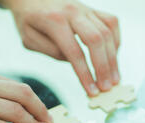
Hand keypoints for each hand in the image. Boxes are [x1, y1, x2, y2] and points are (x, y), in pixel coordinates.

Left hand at [0, 0, 119, 95]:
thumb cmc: (28, 19)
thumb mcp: (30, 39)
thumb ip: (52, 51)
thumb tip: (75, 62)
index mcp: (54, 20)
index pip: (75, 52)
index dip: (85, 74)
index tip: (92, 91)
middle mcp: (73, 12)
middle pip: (96, 40)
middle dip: (104, 68)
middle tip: (106, 87)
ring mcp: (85, 9)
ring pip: (107, 33)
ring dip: (113, 59)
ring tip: (114, 79)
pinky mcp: (93, 9)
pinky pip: (112, 23)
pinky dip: (116, 42)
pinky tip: (113, 58)